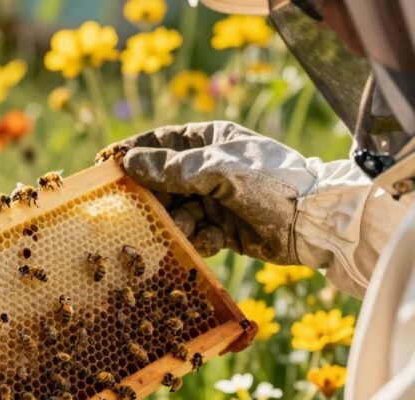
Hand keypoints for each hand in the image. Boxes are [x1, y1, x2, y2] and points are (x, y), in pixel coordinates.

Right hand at [108, 121, 317, 262]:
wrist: (313, 222)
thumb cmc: (268, 182)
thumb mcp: (217, 170)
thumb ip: (171, 168)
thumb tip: (127, 161)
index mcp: (209, 140)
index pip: (160, 143)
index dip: (131, 153)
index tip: (104, 165)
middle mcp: (208, 168)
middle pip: (161, 182)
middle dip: (151, 198)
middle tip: (131, 210)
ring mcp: (214, 199)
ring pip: (174, 211)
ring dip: (176, 222)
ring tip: (187, 226)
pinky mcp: (221, 229)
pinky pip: (193, 234)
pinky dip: (199, 239)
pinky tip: (216, 239)